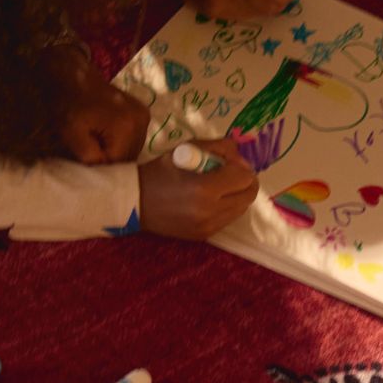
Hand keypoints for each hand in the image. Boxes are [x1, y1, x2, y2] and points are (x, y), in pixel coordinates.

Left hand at [58, 80, 149, 164]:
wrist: (75, 78)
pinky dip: (123, 143)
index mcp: (127, 126)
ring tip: (99, 142)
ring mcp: (144, 117)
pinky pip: (135, 140)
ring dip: (117, 153)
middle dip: (110, 160)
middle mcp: (142, 121)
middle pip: (130, 158)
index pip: (118, 163)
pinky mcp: (143, 114)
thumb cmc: (70, 105)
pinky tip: (108, 137)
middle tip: (91, 150)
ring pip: (134, 151)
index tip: (86, 157)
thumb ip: (90, 157)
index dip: (101, 165)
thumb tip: (104, 170)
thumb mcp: (72, 134)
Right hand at [138, 140, 256, 238]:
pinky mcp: (204, 236)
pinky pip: (228, 219)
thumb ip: (218, 147)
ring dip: (237, 195)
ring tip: (220, 186)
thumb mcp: (186, 149)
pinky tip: (212, 199)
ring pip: (241, 209)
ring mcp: (207, 227)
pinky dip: (227, 207)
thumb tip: (240, 156)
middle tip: (230, 173)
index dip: (241, 166)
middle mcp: (209, 211)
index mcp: (204, 188)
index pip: (244, 177)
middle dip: (244, 181)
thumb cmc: (158, 172)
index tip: (229, 162)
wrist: (134, 202)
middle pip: (248, 195)